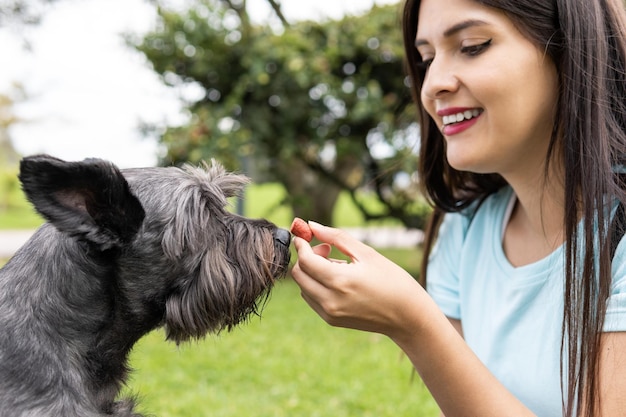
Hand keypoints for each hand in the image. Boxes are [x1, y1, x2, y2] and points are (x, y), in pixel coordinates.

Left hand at [291, 221, 426, 337]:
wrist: (407, 316)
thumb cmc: (392, 280)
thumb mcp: (366, 253)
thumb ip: (336, 237)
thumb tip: (311, 225)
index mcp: (340, 281)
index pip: (306, 260)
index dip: (302, 245)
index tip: (306, 235)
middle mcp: (330, 300)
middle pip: (299, 275)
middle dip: (306, 258)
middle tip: (327, 250)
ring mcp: (330, 313)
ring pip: (303, 287)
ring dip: (311, 272)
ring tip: (337, 266)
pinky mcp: (331, 320)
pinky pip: (312, 298)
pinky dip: (316, 285)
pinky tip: (337, 280)